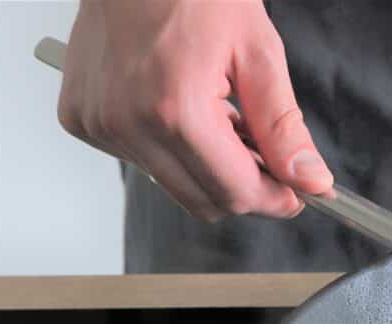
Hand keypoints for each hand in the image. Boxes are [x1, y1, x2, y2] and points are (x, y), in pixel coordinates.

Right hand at [58, 0, 332, 221]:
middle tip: (265, 154)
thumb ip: (283, 128)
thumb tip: (311, 182)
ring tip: (223, 118)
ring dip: (209, 168)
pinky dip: (172, 150)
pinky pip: (141, 162)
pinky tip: (184, 111)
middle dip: (244, 187)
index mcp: (174, 108)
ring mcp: (99, 124)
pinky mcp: (81, 118)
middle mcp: (127, 123)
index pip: (235, 192)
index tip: (296, 192)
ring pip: (174, 186)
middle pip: (204, 201)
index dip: (276, 199)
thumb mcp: (257, 54)